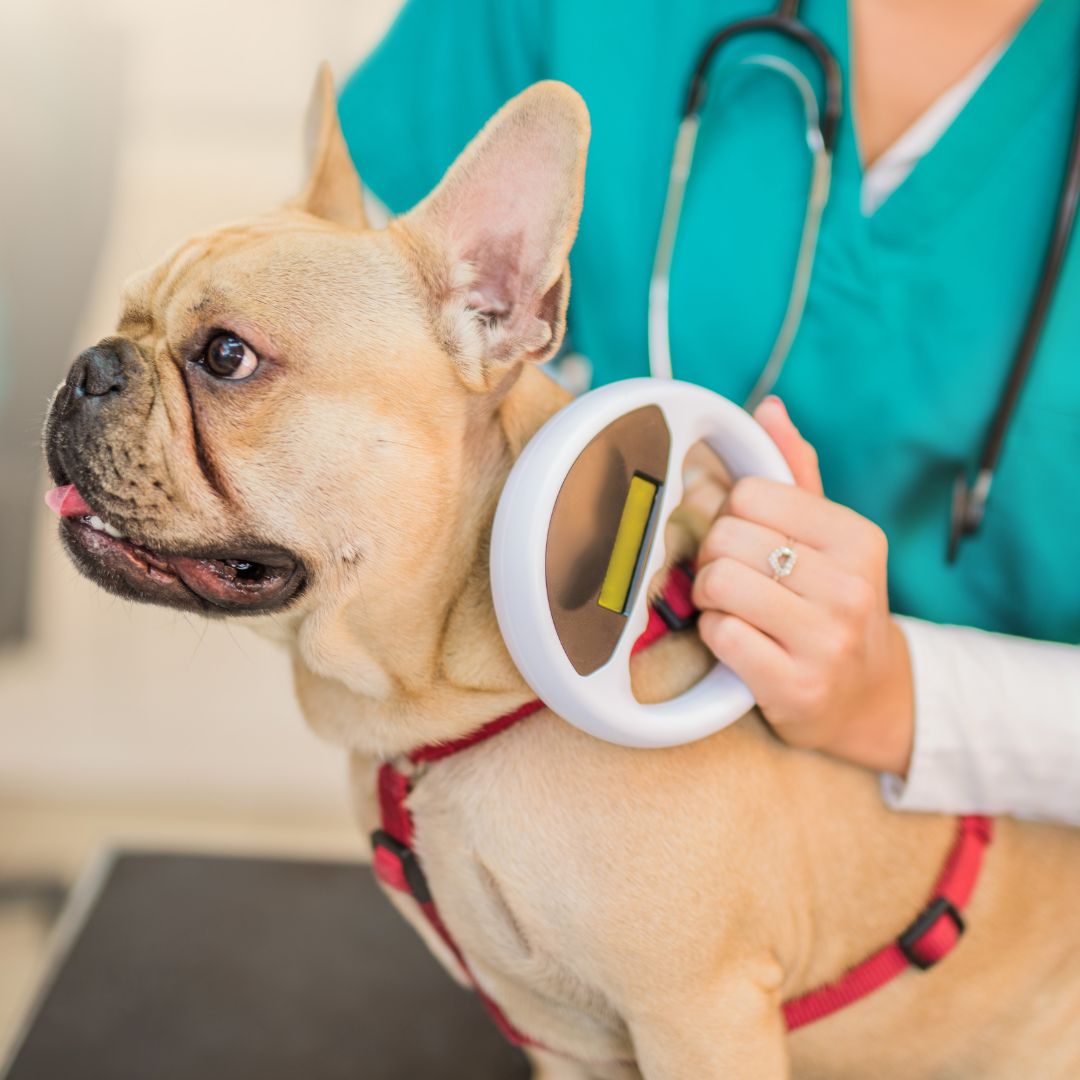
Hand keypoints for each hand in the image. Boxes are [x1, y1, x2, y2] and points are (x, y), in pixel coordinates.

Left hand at [692, 396, 913, 775]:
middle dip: (715, 558)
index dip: (732, 516)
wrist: (867, 697)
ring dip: (710, 598)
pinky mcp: (797, 686)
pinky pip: (719, 635)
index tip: (749, 541)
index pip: (750, 494)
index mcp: (859, 538)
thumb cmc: (834, 606)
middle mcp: (851, 587)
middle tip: (734, 579)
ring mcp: (827, 640)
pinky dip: (714, 636)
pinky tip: (739, 643)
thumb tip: (769, 407)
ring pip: (718, 583)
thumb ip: (798, 474)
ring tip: (733, 609)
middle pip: (727, 537)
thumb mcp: (831, 539)